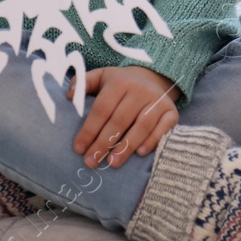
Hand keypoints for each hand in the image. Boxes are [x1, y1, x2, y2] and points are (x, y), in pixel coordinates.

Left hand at [66, 66, 180, 168]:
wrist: (153, 77)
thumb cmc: (121, 83)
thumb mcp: (101, 76)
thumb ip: (84, 83)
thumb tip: (70, 96)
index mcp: (119, 82)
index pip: (101, 109)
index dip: (89, 130)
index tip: (78, 149)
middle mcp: (139, 90)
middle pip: (119, 120)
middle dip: (104, 143)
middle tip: (91, 162)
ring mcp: (157, 100)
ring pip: (141, 125)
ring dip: (126, 146)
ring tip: (112, 163)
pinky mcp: (171, 110)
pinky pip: (164, 127)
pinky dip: (153, 140)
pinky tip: (140, 153)